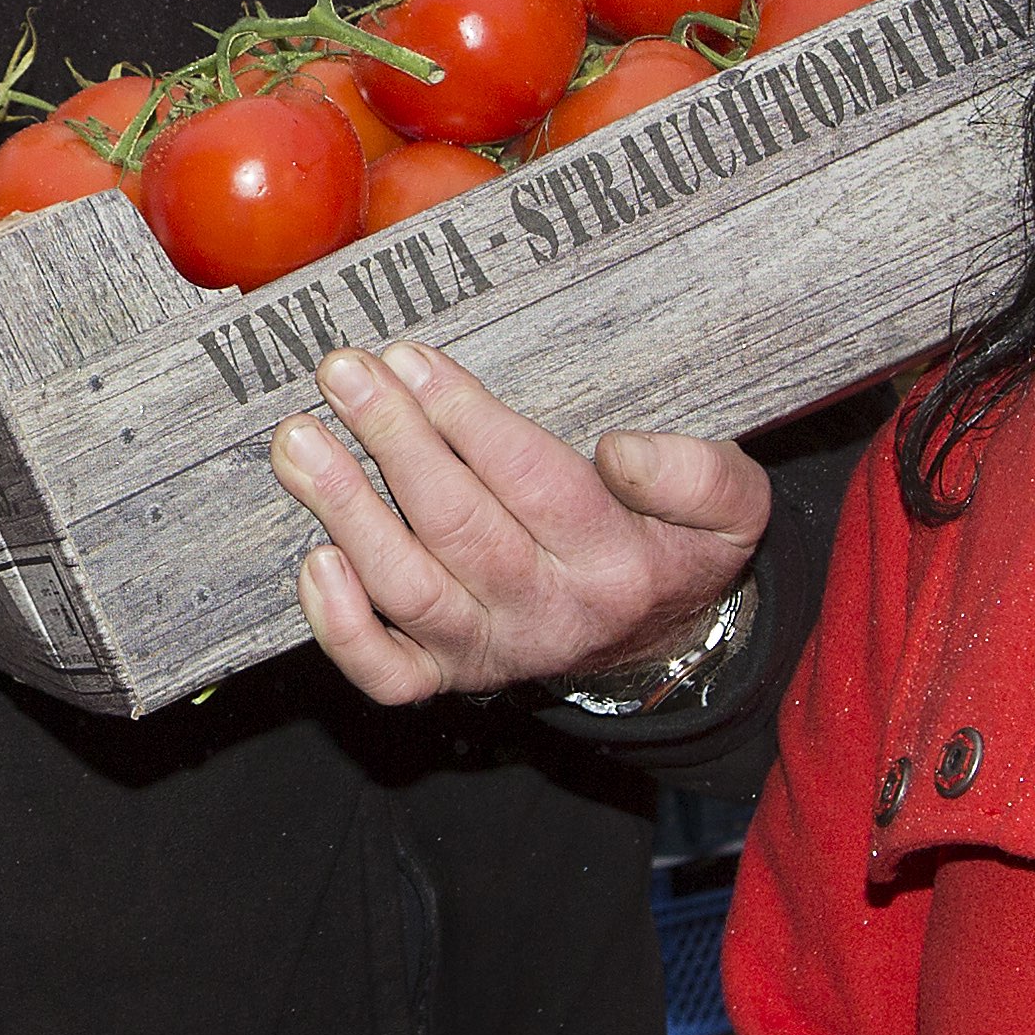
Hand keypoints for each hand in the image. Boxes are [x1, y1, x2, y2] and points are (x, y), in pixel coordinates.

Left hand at [272, 344, 769, 706]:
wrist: (659, 644)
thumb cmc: (676, 548)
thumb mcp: (732, 504)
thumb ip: (697, 473)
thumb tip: (620, 452)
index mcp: (616, 562)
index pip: (531, 482)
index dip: (465, 418)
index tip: (412, 359)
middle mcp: (547, 614)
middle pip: (458, 527)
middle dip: (393, 442)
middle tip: (344, 373)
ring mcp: (488, 649)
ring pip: (407, 589)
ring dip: (346, 511)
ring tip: (301, 441)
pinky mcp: (446, 675)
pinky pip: (384, 671)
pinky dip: (339, 626)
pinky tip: (313, 559)